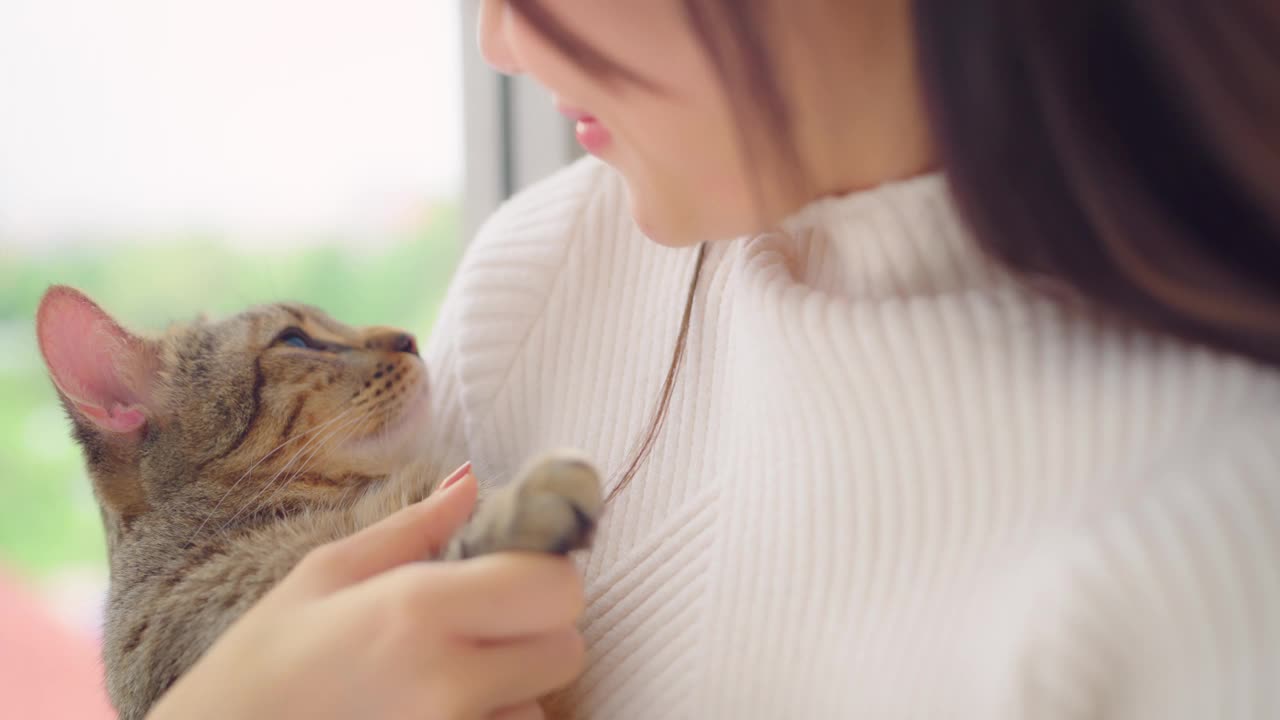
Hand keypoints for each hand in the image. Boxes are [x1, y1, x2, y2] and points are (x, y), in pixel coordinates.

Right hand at [147, 469, 586, 719]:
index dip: (544, 576)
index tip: (509, 577)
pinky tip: (433, 716)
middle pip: (567, 648)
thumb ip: (415, 528)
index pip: (557, 586)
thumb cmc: (259, 667)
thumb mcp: (324, 576)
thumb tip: (473, 481)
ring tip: (438, 685)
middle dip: (537, 633)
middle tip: (479, 631)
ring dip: (512, 692)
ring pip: (541, 705)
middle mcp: (448, 681)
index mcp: (417, 609)